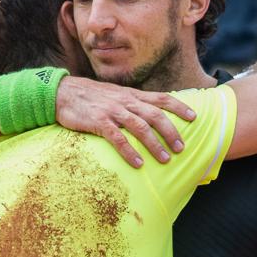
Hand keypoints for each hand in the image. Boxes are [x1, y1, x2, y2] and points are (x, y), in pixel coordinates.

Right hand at [55, 78, 195, 168]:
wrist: (62, 92)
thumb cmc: (90, 98)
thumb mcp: (115, 96)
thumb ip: (132, 104)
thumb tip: (149, 114)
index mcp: (132, 95)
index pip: (161, 98)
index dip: (179, 107)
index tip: (194, 116)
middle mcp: (126, 102)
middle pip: (155, 115)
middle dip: (171, 132)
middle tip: (182, 147)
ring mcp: (112, 112)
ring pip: (140, 128)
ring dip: (155, 144)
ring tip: (166, 159)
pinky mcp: (98, 122)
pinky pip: (117, 139)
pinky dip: (129, 152)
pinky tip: (138, 164)